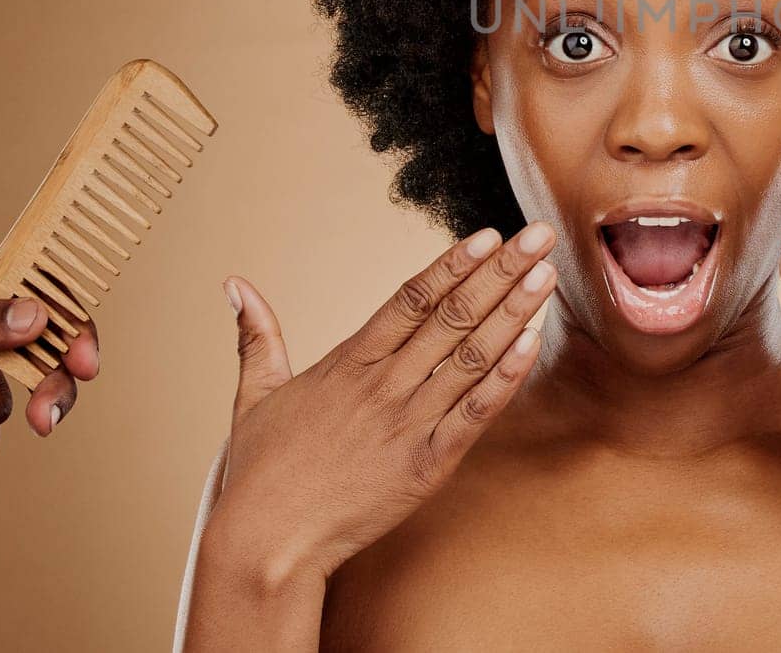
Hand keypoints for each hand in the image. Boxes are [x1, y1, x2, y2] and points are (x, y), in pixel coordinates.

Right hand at [205, 222, 557, 589]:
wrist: (264, 545)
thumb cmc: (260, 474)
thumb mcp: (253, 395)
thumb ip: (257, 336)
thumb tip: (234, 285)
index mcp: (349, 363)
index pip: (411, 299)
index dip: (453, 264)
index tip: (489, 235)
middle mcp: (383, 385)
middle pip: (452, 316)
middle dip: (501, 272)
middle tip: (539, 236)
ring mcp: (406, 424)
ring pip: (470, 357)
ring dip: (513, 313)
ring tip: (545, 275)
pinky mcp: (424, 465)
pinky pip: (473, 415)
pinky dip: (504, 379)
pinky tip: (531, 345)